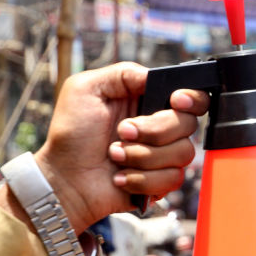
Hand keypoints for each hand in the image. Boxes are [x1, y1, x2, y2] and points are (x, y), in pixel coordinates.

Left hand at [30, 62, 208, 233]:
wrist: (62, 179)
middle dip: (154, 130)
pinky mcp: (161, 182)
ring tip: (114, 155)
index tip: (175, 101)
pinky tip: (120, 176)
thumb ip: (123, 73)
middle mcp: (161, 128)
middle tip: (122, 131)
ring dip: (142, 156)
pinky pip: (172, 178)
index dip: (192, 98)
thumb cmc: (71, 135)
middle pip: (189, 124)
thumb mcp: (86, 89)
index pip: (192, 97)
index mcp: (149, 102)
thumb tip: (154, 76)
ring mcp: (163, 156)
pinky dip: (141, 178)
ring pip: (182, 153)